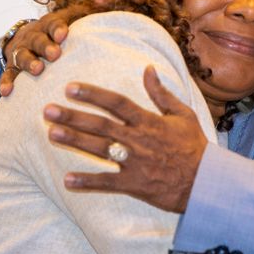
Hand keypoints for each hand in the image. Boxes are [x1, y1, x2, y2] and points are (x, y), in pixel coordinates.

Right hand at [0, 0, 111, 95]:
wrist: (27, 37)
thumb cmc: (59, 30)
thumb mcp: (73, 17)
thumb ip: (91, 9)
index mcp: (49, 24)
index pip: (54, 23)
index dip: (58, 28)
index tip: (64, 35)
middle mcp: (34, 36)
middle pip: (38, 40)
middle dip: (46, 46)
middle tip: (55, 54)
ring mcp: (21, 51)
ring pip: (22, 55)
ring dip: (29, 62)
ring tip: (37, 70)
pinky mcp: (12, 66)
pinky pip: (8, 74)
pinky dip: (7, 82)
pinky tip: (7, 91)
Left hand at [43, 66, 207, 212]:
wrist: (205, 181)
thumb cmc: (194, 145)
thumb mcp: (182, 114)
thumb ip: (161, 93)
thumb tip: (148, 68)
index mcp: (149, 121)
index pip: (116, 102)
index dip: (93, 94)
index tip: (71, 88)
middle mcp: (138, 139)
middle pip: (100, 124)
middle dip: (73, 116)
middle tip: (48, 111)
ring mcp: (135, 162)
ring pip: (99, 149)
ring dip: (74, 141)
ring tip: (52, 133)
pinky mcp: (134, 184)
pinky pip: (107, 183)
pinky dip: (87, 182)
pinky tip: (67, 180)